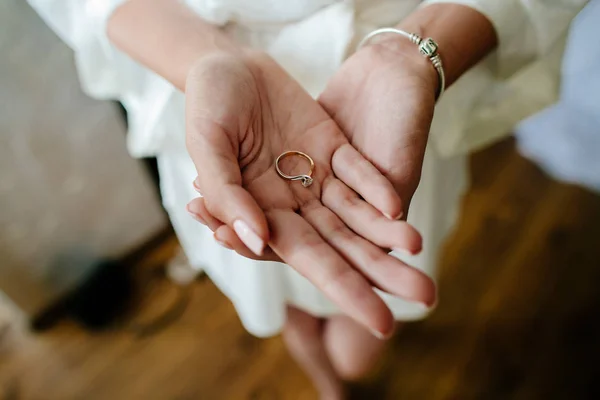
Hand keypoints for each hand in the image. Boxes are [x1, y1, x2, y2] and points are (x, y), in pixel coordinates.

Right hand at [185, 51, 434, 336]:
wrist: (228, 65)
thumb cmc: (208, 104)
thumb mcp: (208, 145)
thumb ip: (228, 193)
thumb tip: (259, 240)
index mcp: (261, 213)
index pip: (309, 259)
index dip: (345, 290)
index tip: (382, 321)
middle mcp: (293, 204)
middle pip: (344, 245)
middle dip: (382, 272)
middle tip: (426, 297)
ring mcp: (315, 176)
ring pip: (359, 214)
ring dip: (390, 234)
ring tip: (422, 254)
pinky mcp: (332, 147)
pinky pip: (358, 171)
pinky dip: (376, 189)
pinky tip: (399, 210)